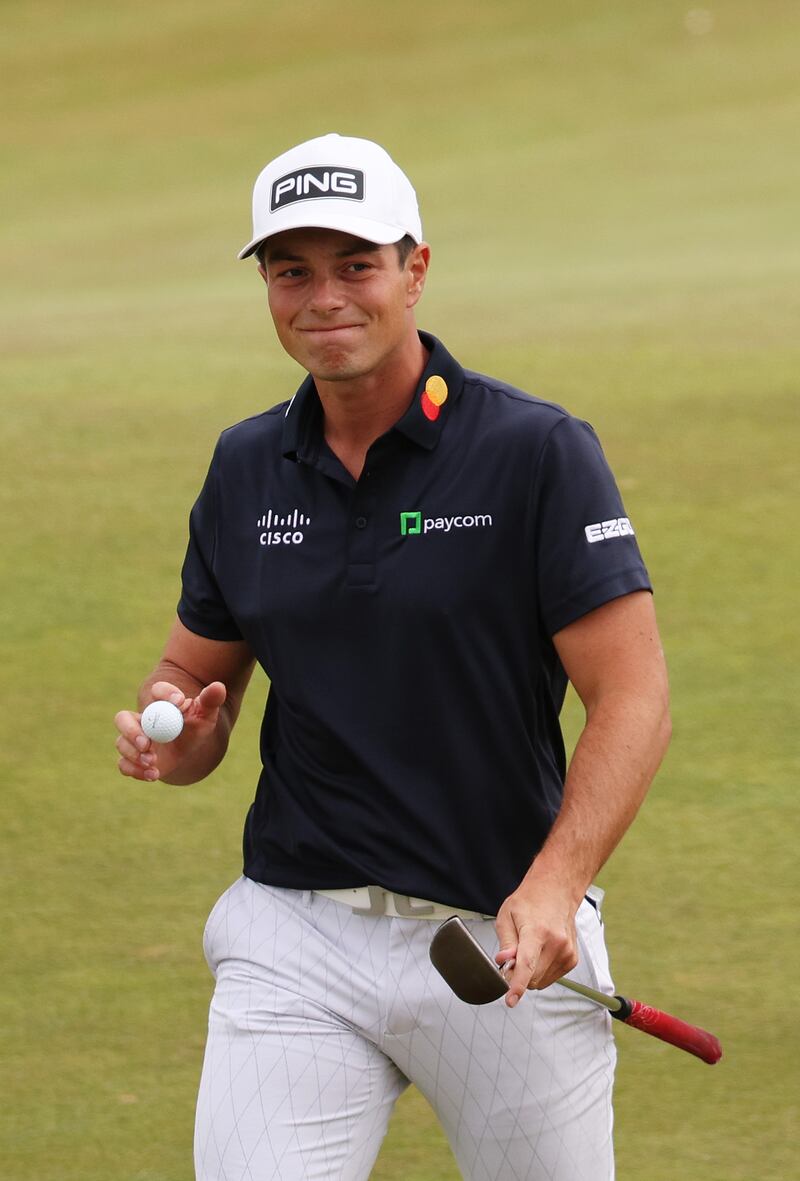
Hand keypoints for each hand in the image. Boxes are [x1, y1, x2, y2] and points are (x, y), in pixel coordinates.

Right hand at [115, 680, 226, 782]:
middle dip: (131, 731)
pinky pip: (123, 764)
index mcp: (160, 702)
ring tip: (153, 762)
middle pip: (123, 718)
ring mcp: (133, 739)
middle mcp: (141, 719)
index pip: (158, 690)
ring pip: (121, 743)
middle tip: (146, 744)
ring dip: (134, 755)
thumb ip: (211, 700)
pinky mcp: (132, 758)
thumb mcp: (206, 715)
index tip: (179, 702)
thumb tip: (218, 687)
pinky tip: (153, 774)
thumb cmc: (195, 727)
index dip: (166, 693)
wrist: (189, 749)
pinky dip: (135, 771)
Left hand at [494, 884, 579, 1007]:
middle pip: (531, 978)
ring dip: (530, 973)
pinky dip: (540, 971)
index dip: (517, 985)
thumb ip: (506, 942)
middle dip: (517, 974)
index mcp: (537, 931)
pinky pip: (550, 978)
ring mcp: (567, 952)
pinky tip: (540, 951)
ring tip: (529, 948)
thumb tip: (505, 962)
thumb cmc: (530, 901)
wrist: (556, 891)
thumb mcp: (507, 915)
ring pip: (540, 982)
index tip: (511, 1000)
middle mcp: (556, 943)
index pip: (527, 964)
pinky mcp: (572, 959)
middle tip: (512, 956)